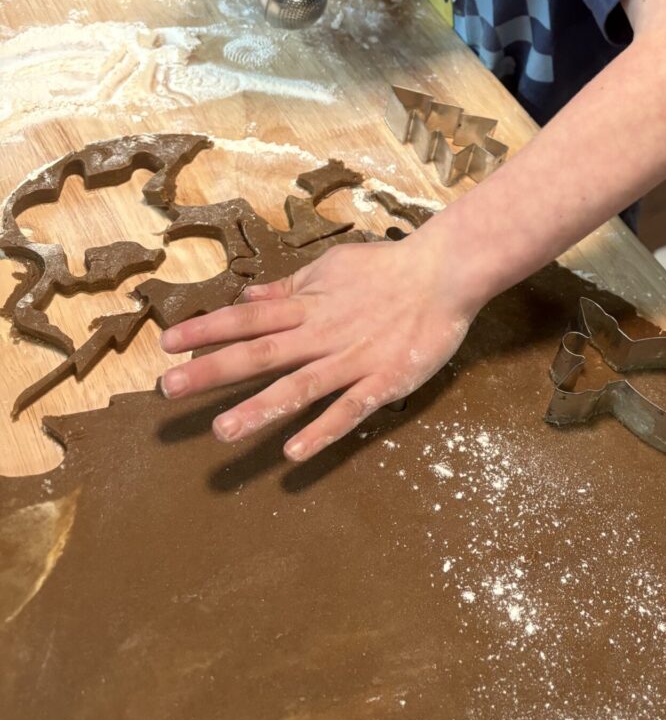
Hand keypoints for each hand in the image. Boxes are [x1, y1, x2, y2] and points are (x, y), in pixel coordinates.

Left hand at [158, 234, 477, 460]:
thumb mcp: (331, 267)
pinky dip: (322, 430)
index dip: (207, 330)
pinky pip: (349, 409)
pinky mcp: (384, 381)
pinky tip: (294, 452)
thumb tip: (249, 297)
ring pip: (299, 386)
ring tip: (223, 431)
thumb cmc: (388, 267)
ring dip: (260, 408)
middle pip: (261, 353)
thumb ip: (290, 286)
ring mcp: (352, 359)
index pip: (248, 318)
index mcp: (308, 305)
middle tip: (169, 390)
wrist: (444, 272)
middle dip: (214, 371)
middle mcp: (321, 334)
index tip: (168, 344)